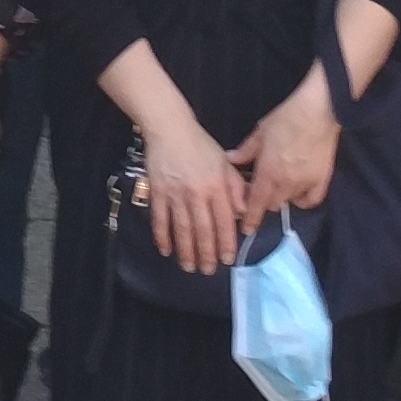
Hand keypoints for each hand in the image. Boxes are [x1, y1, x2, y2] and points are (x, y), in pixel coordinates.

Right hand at [137, 114, 243, 276]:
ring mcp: (175, 194)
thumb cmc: (200, 146)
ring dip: (186, 251)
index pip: (223, 220)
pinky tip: (166, 250)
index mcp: (216, 186)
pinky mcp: (157, 193)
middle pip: (202, 229)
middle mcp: (197, 193)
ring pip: (182, 229)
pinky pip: (160, 219)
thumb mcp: (225, 163)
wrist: (170, 129)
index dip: (225, 242)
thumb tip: (243, 213)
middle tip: (208, 271)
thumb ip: (236, 188)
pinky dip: (162, 236)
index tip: (227, 259)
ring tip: (189, 267)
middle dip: (206, 253)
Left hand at [230, 69, 338, 228]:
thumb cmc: (286, 118)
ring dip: (281, 198)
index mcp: (268, 172)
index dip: (250, 218)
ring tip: (279, 187)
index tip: (246, 230)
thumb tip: (230, 159)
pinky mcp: (322, 179)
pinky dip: (303, 200)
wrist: (318, 111)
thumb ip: (245, 150)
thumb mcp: (260, 132)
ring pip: (289, 202)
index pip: (256, 204)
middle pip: (271, 204)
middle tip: (261, 191)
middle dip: (264, 201)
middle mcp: (286, 183)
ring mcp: (305, 183)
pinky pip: (311, 200)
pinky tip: (298, 193)